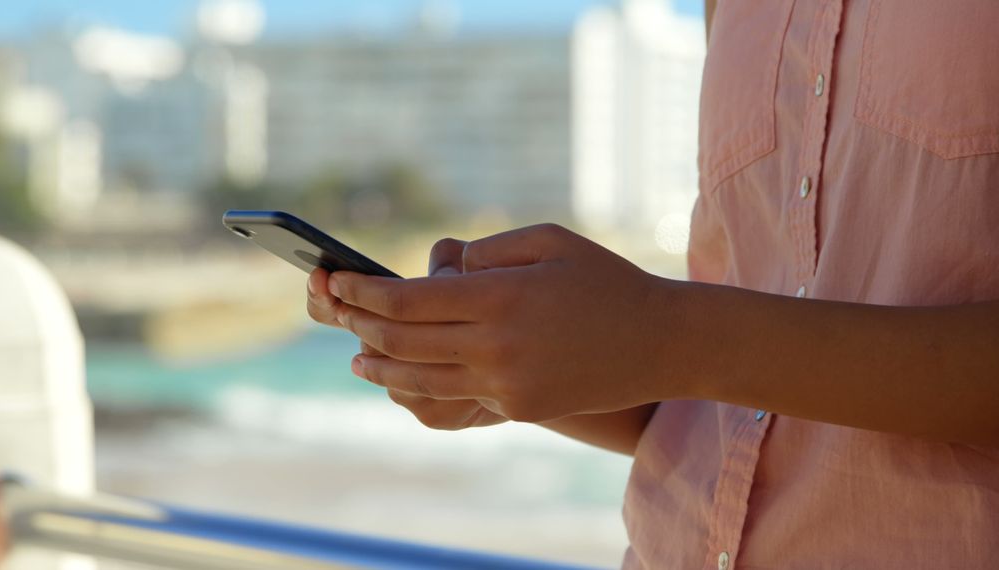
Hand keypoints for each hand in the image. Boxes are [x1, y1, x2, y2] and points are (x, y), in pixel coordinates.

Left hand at [328, 224, 678, 422]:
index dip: (362, 293)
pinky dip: (426, 382)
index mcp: (499, 295)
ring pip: (419, 379)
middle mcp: (496, 344)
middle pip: (401, 342)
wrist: (661, 342)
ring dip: (380, 368)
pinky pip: (459, 394)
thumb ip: (487, 250)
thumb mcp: (549, 240)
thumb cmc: (604, 279)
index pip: (404, 301)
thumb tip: (440, 274)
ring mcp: (506, 383)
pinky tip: (410, 375)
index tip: (338, 282)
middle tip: (337, 314)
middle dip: (359, 327)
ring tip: (358, 360)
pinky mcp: (519, 408)